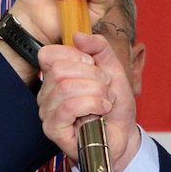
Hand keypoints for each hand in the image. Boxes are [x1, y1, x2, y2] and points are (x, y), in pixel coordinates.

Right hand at [37, 32, 139, 170]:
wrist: (124, 135)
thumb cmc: (114, 106)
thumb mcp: (112, 68)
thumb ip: (99, 47)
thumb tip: (78, 35)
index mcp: (56, 76)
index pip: (48, 54)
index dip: (75, 55)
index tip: (93, 65)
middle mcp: (47, 93)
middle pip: (60, 70)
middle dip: (92, 76)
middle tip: (106, 88)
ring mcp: (47, 111)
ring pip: (65, 87)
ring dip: (96, 92)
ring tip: (106, 102)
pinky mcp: (53, 129)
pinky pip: (68, 107)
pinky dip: (92, 105)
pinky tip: (101, 112)